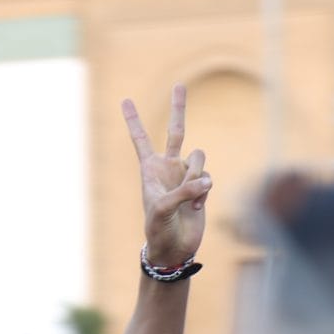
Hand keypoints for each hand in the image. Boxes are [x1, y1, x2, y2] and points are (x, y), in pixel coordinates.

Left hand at [121, 83, 210, 273]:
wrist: (173, 247)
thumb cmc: (158, 228)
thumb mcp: (163, 208)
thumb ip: (182, 191)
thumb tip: (205, 182)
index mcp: (150, 169)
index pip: (141, 139)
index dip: (133, 120)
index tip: (125, 100)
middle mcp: (168, 167)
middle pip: (177, 130)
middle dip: (178, 107)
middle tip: (179, 85)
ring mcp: (186, 175)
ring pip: (199, 157)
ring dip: (195, 176)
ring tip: (187, 198)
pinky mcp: (202, 187)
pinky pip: (208, 177)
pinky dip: (203, 192)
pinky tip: (195, 207)